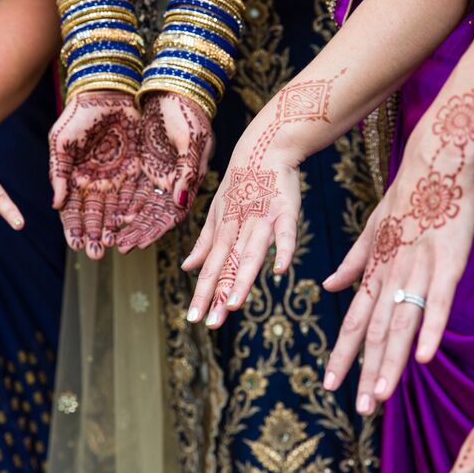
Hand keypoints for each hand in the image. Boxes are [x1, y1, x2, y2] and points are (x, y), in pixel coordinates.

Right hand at [49, 91, 144, 258]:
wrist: (109, 91)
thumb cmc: (80, 114)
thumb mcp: (62, 142)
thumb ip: (58, 173)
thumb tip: (55, 205)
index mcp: (76, 178)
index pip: (73, 210)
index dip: (74, 228)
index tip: (75, 245)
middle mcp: (97, 182)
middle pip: (96, 215)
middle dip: (95, 236)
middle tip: (96, 254)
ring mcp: (118, 178)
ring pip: (116, 210)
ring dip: (114, 229)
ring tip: (115, 246)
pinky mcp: (138, 170)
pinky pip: (136, 195)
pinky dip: (134, 211)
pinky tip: (131, 225)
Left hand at [115, 93, 212, 252]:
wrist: (173, 87)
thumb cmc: (187, 112)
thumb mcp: (192, 141)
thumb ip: (187, 172)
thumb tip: (181, 202)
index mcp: (189, 179)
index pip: (172, 214)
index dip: (154, 231)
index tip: (136, 244)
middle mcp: (173, 181)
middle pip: (153, 215)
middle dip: (136, 232)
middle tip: (116, 247)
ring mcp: (158, 173)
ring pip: (140, 205)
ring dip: (126, 222)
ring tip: (108, 237)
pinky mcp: (144, 164)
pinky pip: (130, 189)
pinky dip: (120, 203)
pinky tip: (107, 215)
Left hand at [181, 70, 348, 325]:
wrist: (265, 149)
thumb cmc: (242, 183)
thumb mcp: (218, 211)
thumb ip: (205, 242)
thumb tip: (187, 268)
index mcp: (223, 230)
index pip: (211, 267)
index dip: (202, 293)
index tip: (192, 318)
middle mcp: (239, 228)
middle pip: (227, 265)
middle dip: (217, 294)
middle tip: (209, 323)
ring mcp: (262, 220)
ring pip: (250, 253)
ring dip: (242, 279)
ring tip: (234, 305)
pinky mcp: (285, 212)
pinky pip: (285, 234)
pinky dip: (283, 250)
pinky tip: (279, 271)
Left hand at [322, 61, 473, 414]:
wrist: (433, 163)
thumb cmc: (406, 198)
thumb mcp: (371, 231)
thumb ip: (351, 262)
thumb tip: (327, 288)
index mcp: (373, 271)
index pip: (353, 321)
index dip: (343, 355)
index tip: (330, 384)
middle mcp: (389, 276)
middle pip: (374, 332)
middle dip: (364, 372)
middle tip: (359, 409)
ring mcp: (416, 270)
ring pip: (399, 324)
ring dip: (390, 363)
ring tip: (380, 396)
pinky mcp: (446, 262)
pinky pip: (435, 301)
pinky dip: (429, 329)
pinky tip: (423, 358)